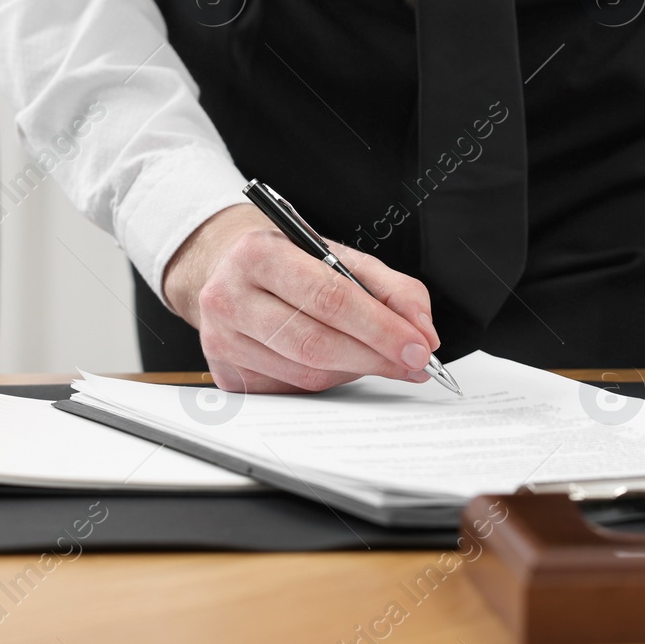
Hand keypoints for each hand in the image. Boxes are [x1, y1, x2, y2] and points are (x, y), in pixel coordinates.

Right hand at [162, 204, 440, 392]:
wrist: (227, 272)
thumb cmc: (288, 263)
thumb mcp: (338, 256)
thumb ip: (390, 287)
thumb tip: (422, 329)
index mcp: (257, 254)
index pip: (329, 297)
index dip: (380, 326)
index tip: (418, 344)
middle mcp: (229, 297)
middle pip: (315, 343)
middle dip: (375, 356)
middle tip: (414, 362)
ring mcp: (222, 341)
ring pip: (306, 374)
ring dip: (354, 370)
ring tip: (378, 358)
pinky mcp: (227, 376)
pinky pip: (292, 390)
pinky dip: (327, 380)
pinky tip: (339, 363)